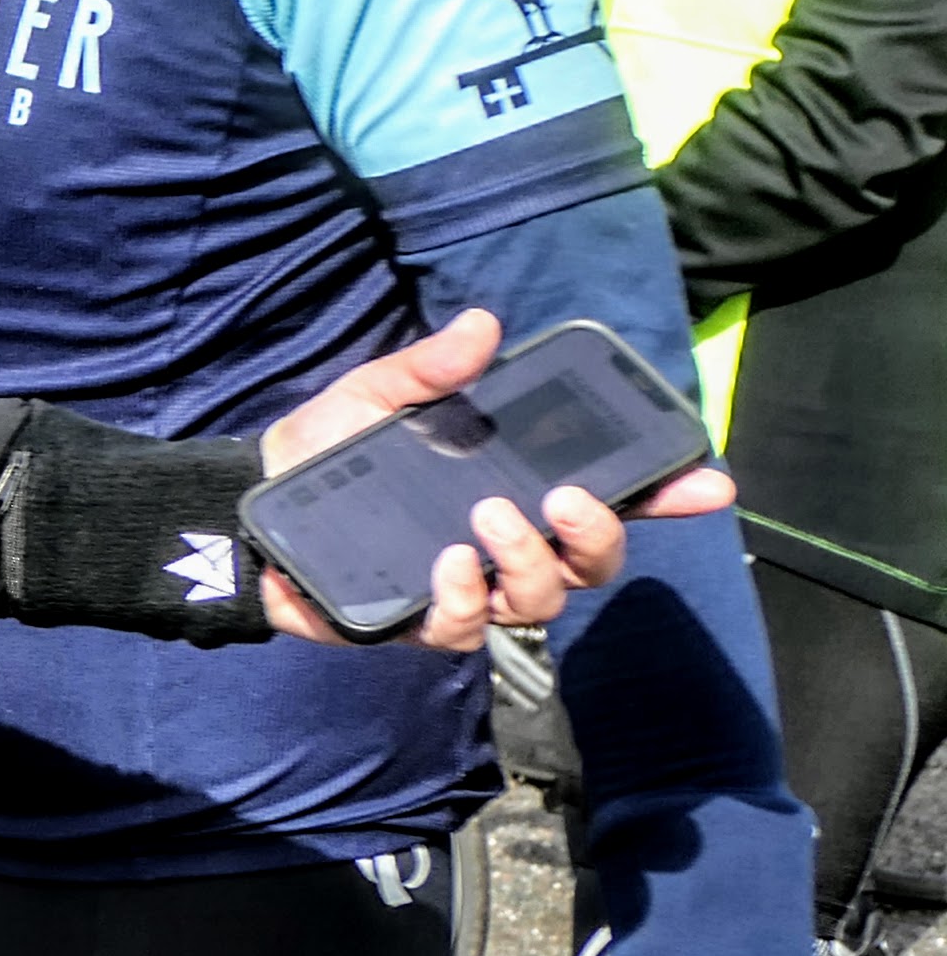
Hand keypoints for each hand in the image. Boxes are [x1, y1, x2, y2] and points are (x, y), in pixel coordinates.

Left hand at [255, 308, 732, 650]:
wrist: (250, 505)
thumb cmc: (326, 449)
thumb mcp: (377, 395)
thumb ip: (431, 367)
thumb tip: (482, 325)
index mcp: (511, 485)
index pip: (609, 496)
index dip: (665, 495)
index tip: (706, 482)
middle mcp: (504, 543)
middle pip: (593, 562)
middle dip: (599, 536)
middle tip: (562, 500)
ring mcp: (469, 588)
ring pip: (542, 601)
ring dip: (529, 563)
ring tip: (486, 522)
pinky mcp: (422, 622)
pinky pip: (467, 630)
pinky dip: (465, 600)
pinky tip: (446, 568)